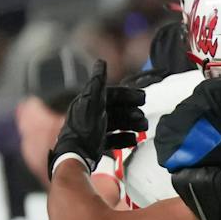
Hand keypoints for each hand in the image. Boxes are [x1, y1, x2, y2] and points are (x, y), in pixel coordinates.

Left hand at [49, 60, 146, 178]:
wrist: (76, 156)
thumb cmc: (83, 130)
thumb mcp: (92, 104)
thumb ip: (97, 84)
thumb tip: (101, 63)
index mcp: (89, 103)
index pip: (111, 94)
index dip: (127, 95)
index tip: (142, 99)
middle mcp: (90, 115)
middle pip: (115, 110)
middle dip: (132, 112)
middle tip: (144, 117)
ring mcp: (94, 130)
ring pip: (116, 124)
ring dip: (131, 125)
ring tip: (143, 128)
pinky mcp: (96, 144)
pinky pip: (113, 139)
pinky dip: (124, 139)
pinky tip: (133, 140)